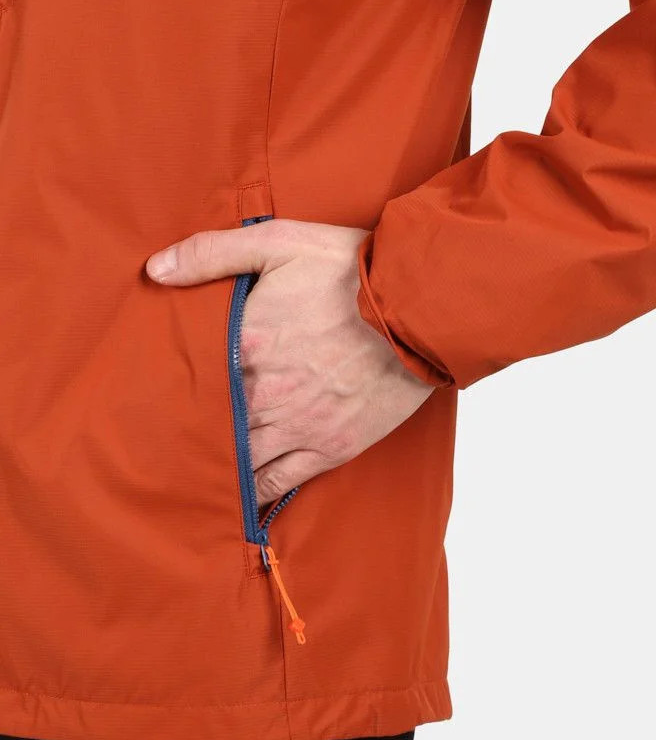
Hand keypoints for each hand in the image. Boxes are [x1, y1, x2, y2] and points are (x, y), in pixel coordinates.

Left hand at [145, 220, 434, 505]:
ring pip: (239, 459)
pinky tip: (238, 498)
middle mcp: (264, 393)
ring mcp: (297, 425)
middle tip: (158, 443)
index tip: (150, 394)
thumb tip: (156, 269)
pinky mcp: (331, 446)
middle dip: (187, 432)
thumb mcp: (281, 241)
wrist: (420, 307)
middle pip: (209, 424)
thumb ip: (214, 253)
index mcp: (246, 343)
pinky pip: (280, 481)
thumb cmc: (353, 270)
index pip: (189, 378)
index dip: (169, 388)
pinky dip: (254, 493)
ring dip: (217, 464)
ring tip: (192, 472)